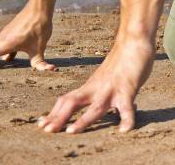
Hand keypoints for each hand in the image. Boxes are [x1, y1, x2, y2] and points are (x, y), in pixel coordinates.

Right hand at [0, 2, 55, 70]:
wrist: (39, 8)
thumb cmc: (39, 28)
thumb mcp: (40, 48)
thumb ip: (40, 62)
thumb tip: (50, 70)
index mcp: (5, 44)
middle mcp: (2, 39)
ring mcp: (5, 34)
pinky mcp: (11, 32)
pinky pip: (0, 43)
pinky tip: (5, 59)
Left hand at [38, 35, 154, 132]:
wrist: (134, 41)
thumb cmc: (122, 59)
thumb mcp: (106, 76)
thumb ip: (101, 88)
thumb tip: (99, 100)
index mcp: (90, 86)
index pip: (67, 100)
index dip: (54, 113)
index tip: (41, 124)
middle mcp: (97, 88)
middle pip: (73, 103)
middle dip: (59, 117)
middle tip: (46, 130)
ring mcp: (112, 89)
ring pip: (95, 108)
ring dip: (82, 120)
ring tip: (70, 132)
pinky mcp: (128, 90)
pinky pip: (127, 108)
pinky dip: (126, 120)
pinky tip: (125, 130)